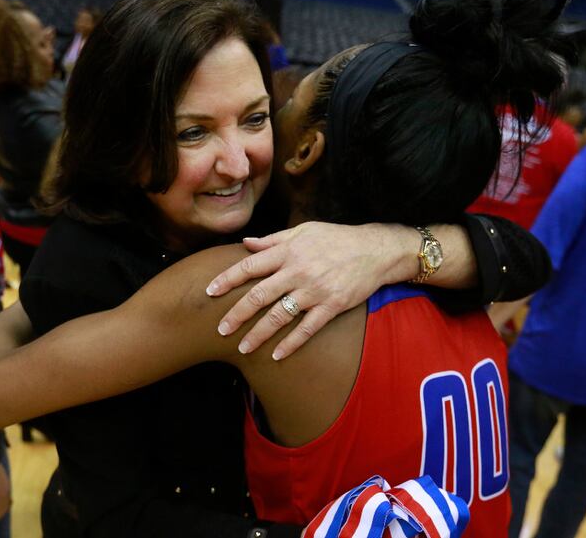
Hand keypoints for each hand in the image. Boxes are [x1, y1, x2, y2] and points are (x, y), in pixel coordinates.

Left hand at [206, 222, 419, 359]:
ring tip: (243, 348)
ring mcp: (315, 290)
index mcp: (288, 251)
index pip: (250, 266)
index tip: (209, 292)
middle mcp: (298, 271)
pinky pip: (307, 329)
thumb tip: (245, 243)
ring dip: (259, 334)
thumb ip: (273, 240)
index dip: (227, 279)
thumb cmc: (336, 239)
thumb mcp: (304, 231)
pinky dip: (291, 343)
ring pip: (279, 316)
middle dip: (237, 314)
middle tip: (220, 330)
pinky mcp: (332, 306)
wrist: (376, 250)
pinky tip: (277, 355)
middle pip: (259, 295)